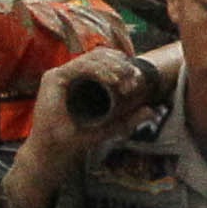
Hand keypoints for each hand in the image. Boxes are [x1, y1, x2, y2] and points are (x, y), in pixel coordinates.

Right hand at [35, 42, 156, 135]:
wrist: (56, 151)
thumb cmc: (77, 138)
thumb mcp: (109, 127)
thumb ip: (129, 119)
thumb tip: (152, 110)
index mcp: (81, 80)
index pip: (104, 63)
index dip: (123, 67)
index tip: (136, 82)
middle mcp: (71, 73)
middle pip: (100, 56)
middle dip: (120, 65)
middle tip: (134, 80)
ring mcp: (61, 74)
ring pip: (92, 58)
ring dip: (112, 67)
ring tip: (124, 80)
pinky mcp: (54, 78)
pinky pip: (80, 66)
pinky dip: (99, 70)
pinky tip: (112, 80)